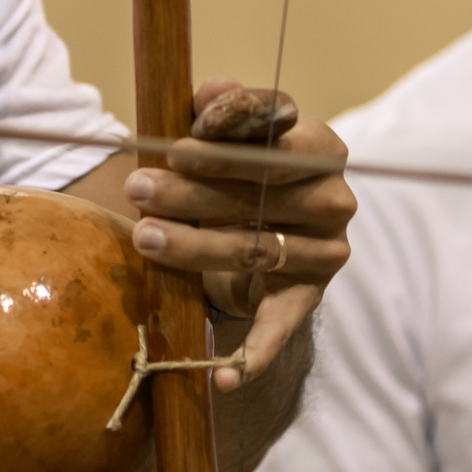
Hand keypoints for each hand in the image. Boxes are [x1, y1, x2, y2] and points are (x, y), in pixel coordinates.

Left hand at [123, 78, 354, 391]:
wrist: (257, 232)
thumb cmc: (231, 172)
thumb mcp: (222, 136)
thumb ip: (216, 110)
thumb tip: (214, 90)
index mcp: (318, 144)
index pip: (278, 133)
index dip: (228, 141)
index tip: (178, 146)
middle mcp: (333, 196)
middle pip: (261, 192)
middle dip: (194, 191)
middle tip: (138, 188)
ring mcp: (327, 250)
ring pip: (256, 249)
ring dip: (197, 248)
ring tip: (145, 240)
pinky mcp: (308, 296)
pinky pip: (281, 328)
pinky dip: (252, 357)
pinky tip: (222, 381)